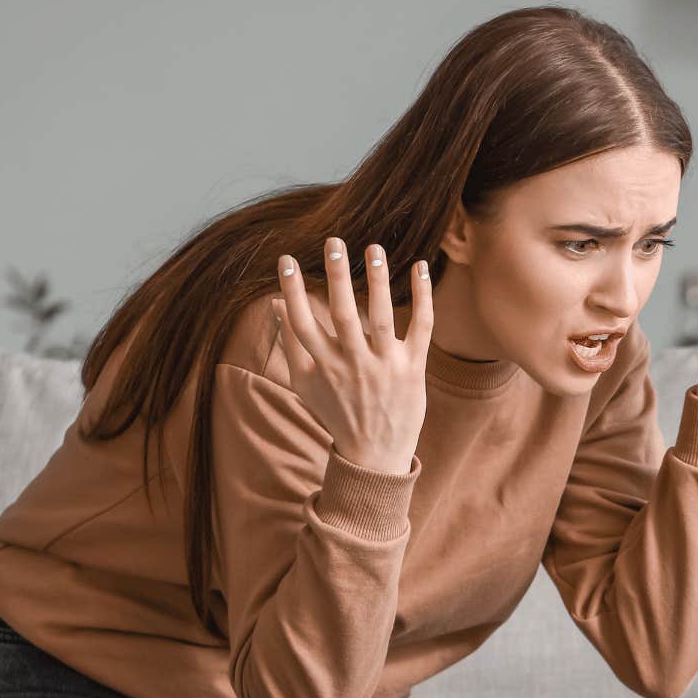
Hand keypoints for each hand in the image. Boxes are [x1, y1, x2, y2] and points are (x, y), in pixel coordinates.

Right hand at [271, 238, 432, 474]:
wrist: (375, 455)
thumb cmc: (336, 413)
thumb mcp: (305, 383)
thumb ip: (290, 343)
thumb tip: (274, 303)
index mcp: (323, 366)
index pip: (302, 322)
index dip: (293, 291)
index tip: (287, 259)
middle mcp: (352, 364)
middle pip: (341, 314)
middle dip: (336, 277)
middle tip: (333, 242)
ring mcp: (385, 366)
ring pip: (381, 317)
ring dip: (377, 280)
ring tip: (373, 247)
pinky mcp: (413, 369)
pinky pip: (421, 328)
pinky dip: (422, 297)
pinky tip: (420, 266)